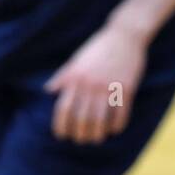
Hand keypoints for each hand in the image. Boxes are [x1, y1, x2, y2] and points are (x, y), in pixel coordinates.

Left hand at [44, 22, 147, 143]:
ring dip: (97, 134)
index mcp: (75, 77)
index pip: (63, 108)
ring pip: (100, 120)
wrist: (124, 35)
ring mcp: (109, 87)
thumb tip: (48, 90)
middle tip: (81, 140)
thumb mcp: (76, 59)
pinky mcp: (126, 89)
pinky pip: (120, 115)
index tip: (61, 135)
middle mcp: (90, 84)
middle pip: (81, 119)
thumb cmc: (98, 48)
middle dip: (80, 135)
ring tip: (96, 139)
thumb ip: (63, 76)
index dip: (60, 126)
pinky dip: (116, 126)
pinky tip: (114, 130)